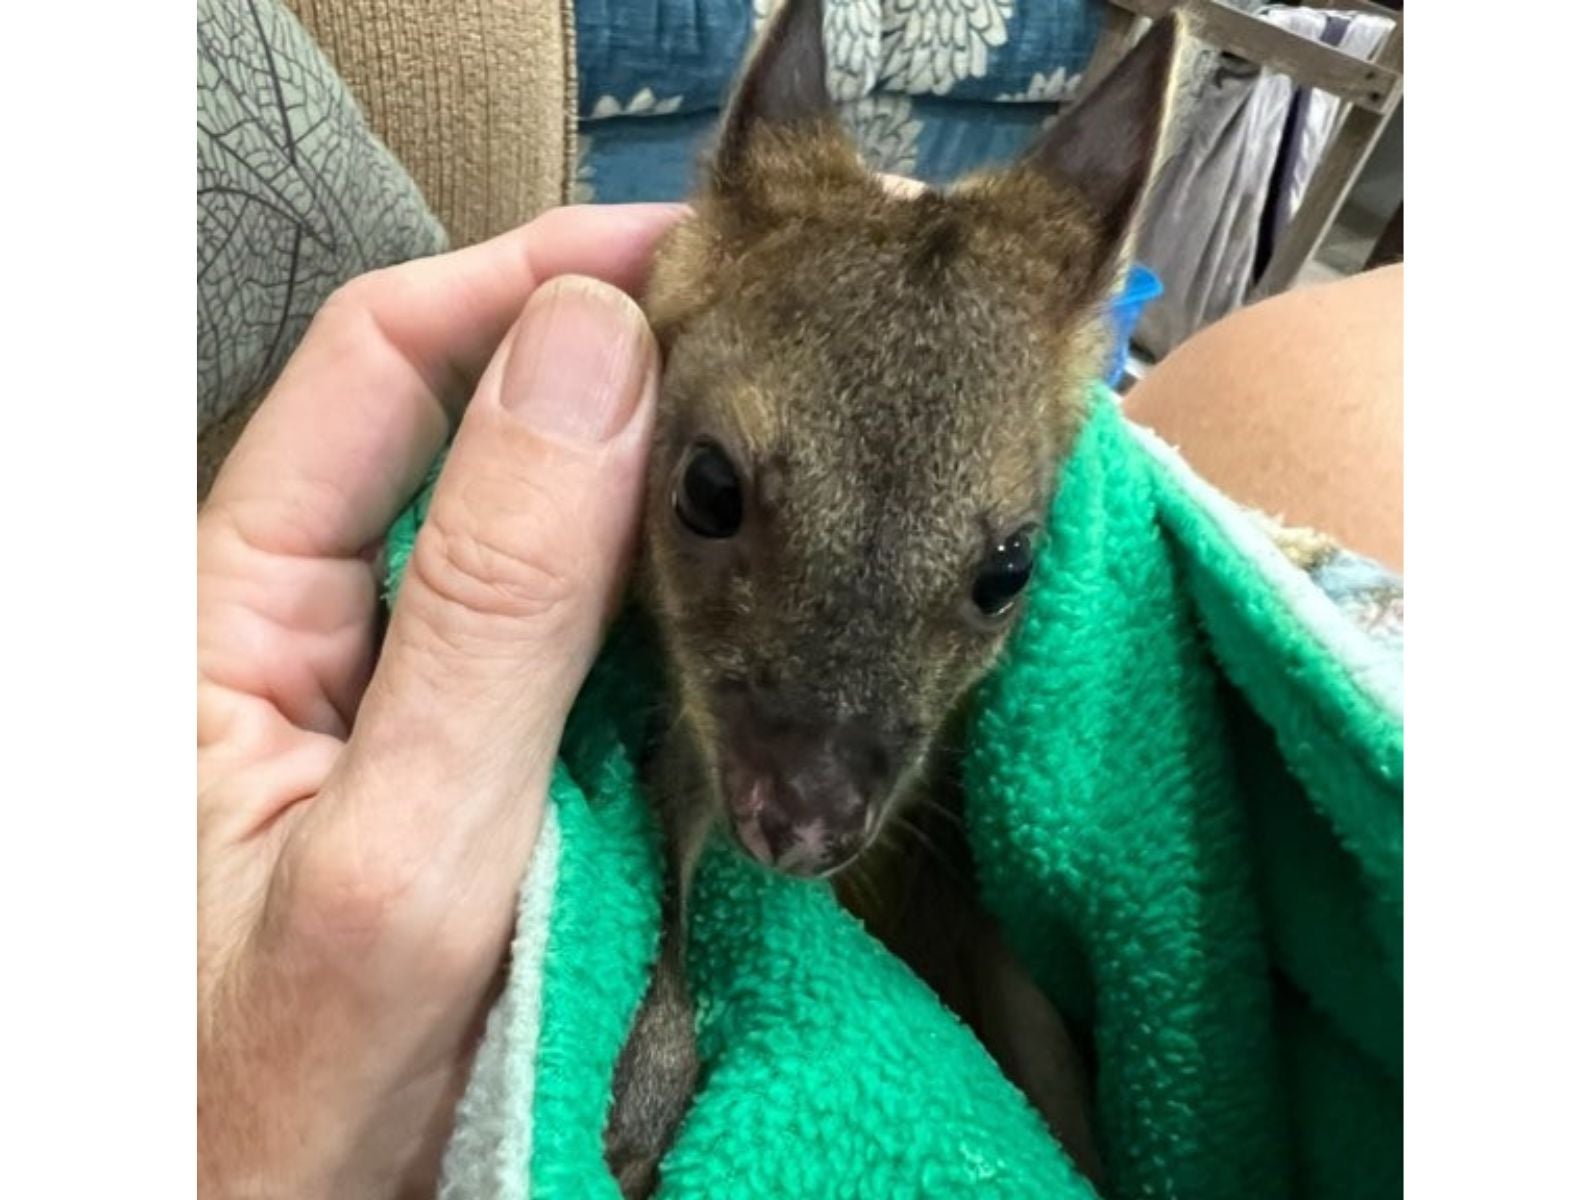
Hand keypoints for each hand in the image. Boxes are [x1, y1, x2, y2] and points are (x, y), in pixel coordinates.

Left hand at [198, 203, 683, 1196]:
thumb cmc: (283, 1112)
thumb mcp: (404, 853)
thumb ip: (497, 609)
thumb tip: (594, 362)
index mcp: (228, 609)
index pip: (383, 359)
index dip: (531, 280)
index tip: (687, 258)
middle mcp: (312, 626)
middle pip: (471, 426)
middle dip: (618, 373)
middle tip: (773, 350)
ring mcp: (403, 694)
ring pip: (541, 535)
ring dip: (656, 497)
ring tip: (785, 462)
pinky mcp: (473, 764)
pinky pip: (579, 645)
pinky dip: (667, 612)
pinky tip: (746, 604)